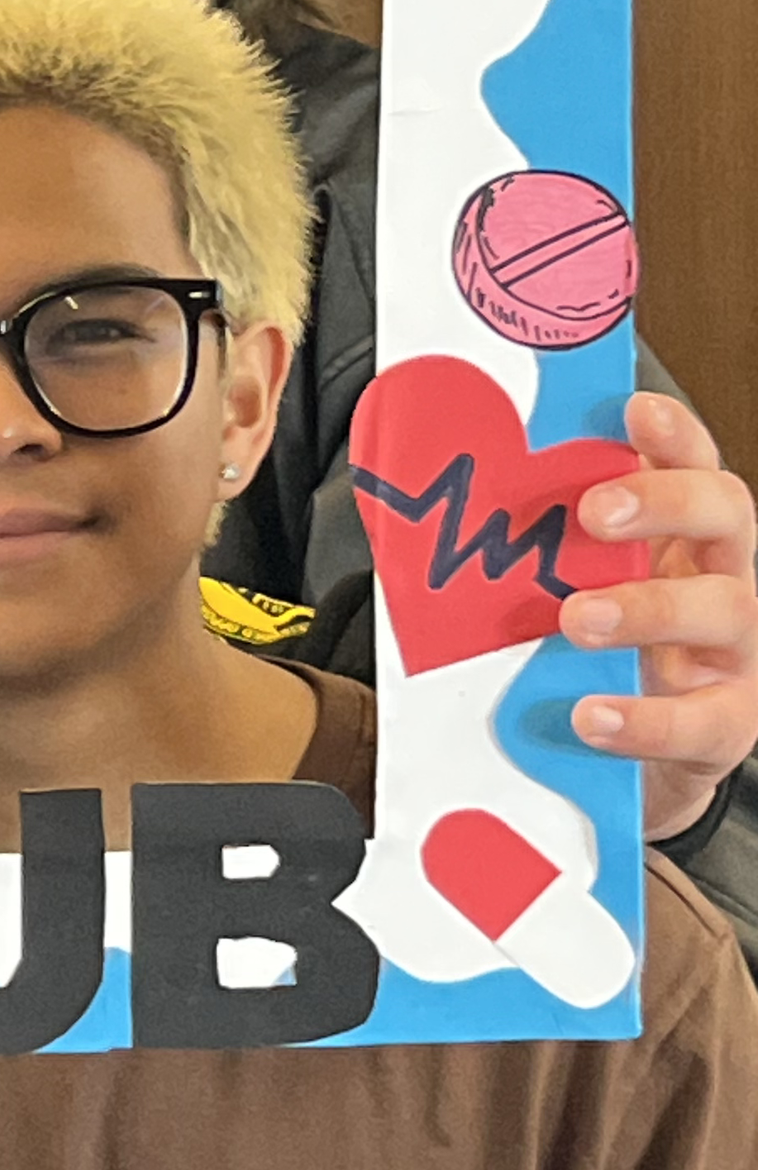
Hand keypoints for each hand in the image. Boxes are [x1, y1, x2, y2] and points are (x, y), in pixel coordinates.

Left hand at [565, 392, 757, 839]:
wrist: (642, 760)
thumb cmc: (606, 655)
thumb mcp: (576, 589)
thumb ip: (542, 550)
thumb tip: (442, 503)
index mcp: (686, 536)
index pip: (694, 465)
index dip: (674, 434)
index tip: (634, 409)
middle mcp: (726, 579)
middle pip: (726, 515)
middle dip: (663, 502)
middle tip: (593, 512)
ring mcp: (739, 652)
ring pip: (722, 610)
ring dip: (646, 607)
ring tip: (577, 619)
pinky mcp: (730, 725)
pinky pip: (701, 721)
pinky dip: (644, 719)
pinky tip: (593, 715)